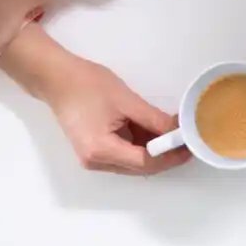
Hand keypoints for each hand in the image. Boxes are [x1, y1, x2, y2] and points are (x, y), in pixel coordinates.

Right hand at [1, 33, 186, 175]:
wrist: (56, 78)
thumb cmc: (87, 85)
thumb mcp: (127, 101)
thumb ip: (154, 120)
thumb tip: (177, 132)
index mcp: (101, 150)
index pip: (145, 162)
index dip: (170, 156)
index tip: (189, 146)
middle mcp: (95, 162)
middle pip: (139, 166)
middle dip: (164, 154)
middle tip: (185, 139)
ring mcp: (92, 158)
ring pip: (132, 161)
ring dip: (152, 148)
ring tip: (172, 131)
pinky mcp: (93, 150)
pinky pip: (122, 153)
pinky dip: (139, 143)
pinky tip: (153, 129)